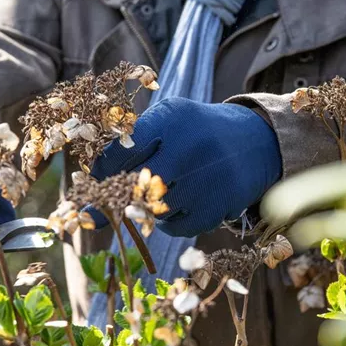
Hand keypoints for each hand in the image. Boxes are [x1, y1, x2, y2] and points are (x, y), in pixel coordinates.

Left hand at [90, 98, 280, 236]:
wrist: (256, 142)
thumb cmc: (196, 133)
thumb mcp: (168, 121)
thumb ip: (129, 146)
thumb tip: (89, 190)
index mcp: (171, 117)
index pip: (121, 150)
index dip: (101, 172)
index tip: (94, 183)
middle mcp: (190, 145)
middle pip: (134, 184)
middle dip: (116, 197)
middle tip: (111, 203)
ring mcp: (207, 177)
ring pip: (153, 209)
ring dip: (147, 208)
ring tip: (159, 193)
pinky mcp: (219, 205)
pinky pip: (175, 227)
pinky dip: (169, 222)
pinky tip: (180, 205)